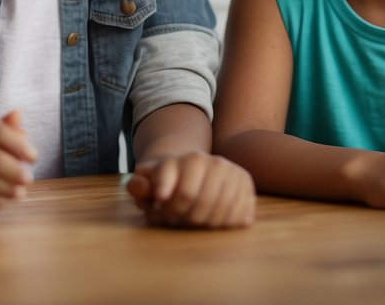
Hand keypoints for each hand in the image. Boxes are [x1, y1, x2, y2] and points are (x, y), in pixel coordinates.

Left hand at [127, 152, 255, 228]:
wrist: (194, 171)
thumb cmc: (167, 180)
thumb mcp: (149, 180)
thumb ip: (139, 185)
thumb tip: (137, 186)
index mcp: (192, 160)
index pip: (185, 193)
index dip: (169, 207)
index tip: (160, 209)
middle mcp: (216, 163)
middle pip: (202, 205)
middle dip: (183, 217)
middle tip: (172, 219)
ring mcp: (234, 174)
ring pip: (221, 212)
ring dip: (202, 224)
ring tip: (189, 220)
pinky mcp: (246, 187)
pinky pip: (239, 216)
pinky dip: (223, 224)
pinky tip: (209, 221)